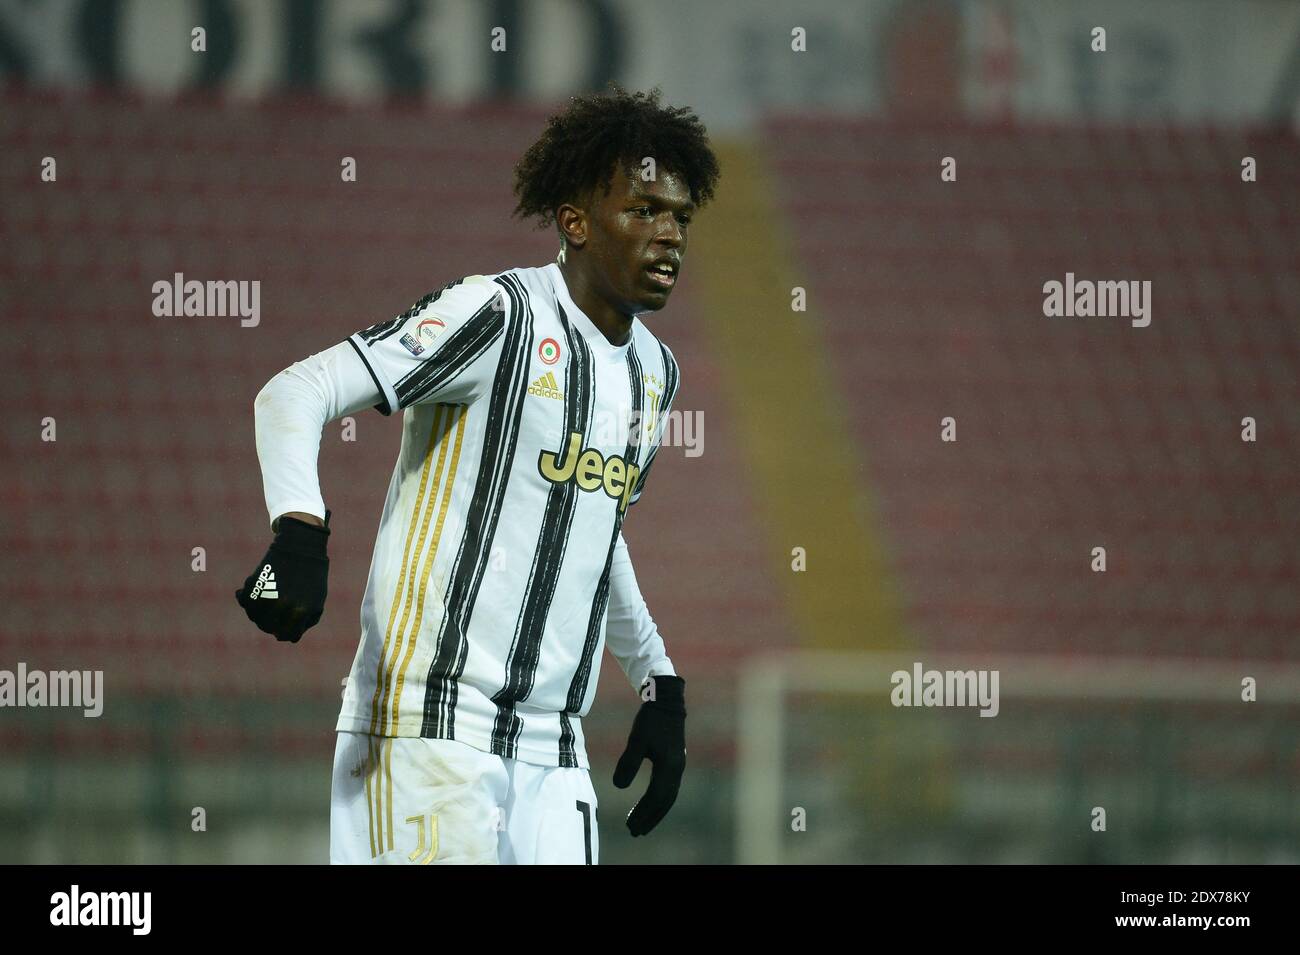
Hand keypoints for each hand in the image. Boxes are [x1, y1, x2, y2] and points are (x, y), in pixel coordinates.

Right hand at [235, 511, 330, 642]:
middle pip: (268, 627)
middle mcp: (283, 605)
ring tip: (264, 601)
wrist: (301, 546)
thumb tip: (287, 638)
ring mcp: (267, 594)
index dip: (284, 632)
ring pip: (254, 616)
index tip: (283, 625)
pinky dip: (246, 600)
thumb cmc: (311, 576)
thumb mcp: (317, 601)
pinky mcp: (254, 584)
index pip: (286, 635)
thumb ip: (305, 622)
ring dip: (257, 612)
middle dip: (270, 623)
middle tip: (272, 612)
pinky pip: (244, 602)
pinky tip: (254, 591)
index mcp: (301, 611)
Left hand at [613, 674, 685, 835]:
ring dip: (655, 811)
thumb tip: (618, 787)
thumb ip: (628, 763)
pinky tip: (648, 802)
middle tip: (634, 832)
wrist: (667, 701)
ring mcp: (678, 766)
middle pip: (664, 802)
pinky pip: (668, 788)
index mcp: (669, 767)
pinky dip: (659, 800)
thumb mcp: (637, 740)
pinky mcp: (675, 761)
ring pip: (668, 796)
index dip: (643, 814)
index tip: (630, 827)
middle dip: (649, 818)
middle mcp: (677, 770)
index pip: (655, 798)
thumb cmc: (651, 720)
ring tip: (640, 822)